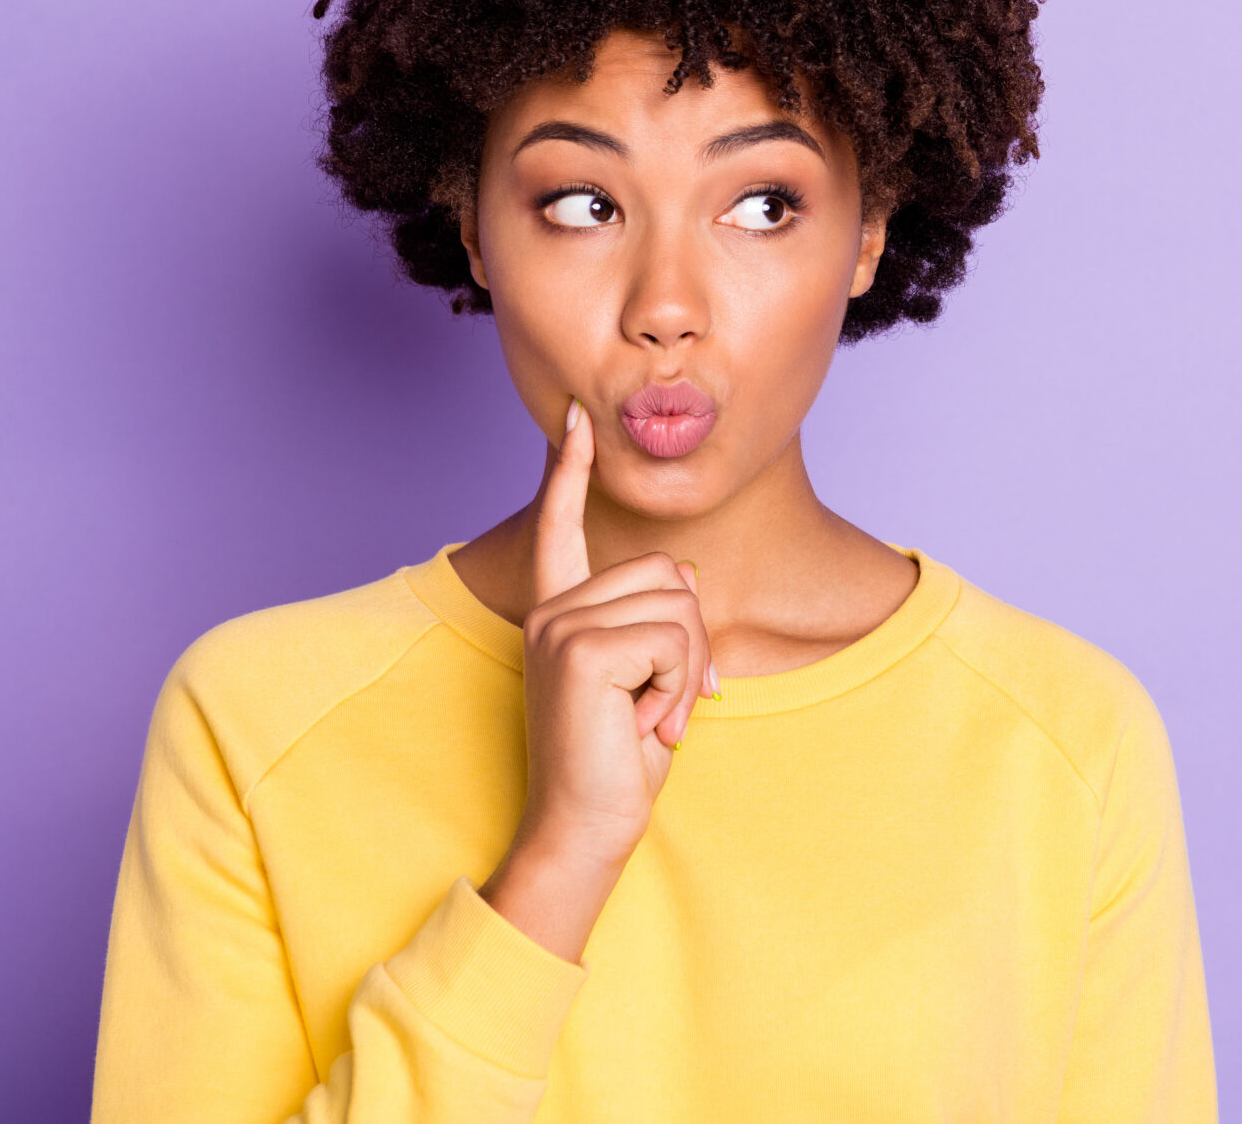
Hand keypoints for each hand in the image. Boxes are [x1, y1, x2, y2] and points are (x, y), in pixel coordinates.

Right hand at [480, 398, 715, 960]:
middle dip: (690, 641)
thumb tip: (682, 577)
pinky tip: (647, 725)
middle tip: (661, 704)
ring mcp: (560, 625)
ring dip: (687, 671)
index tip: (575, 415)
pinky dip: (680, 687)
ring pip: (679, 605)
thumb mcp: (646, 677)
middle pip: (668, 573)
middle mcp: (551, 608)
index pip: (563, 524)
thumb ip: (656, 620)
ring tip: (650, 717)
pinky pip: (676, 639)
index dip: (570, 469)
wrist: (587, 825)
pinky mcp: (581, 649)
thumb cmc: (620, 757)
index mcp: (560, 610)